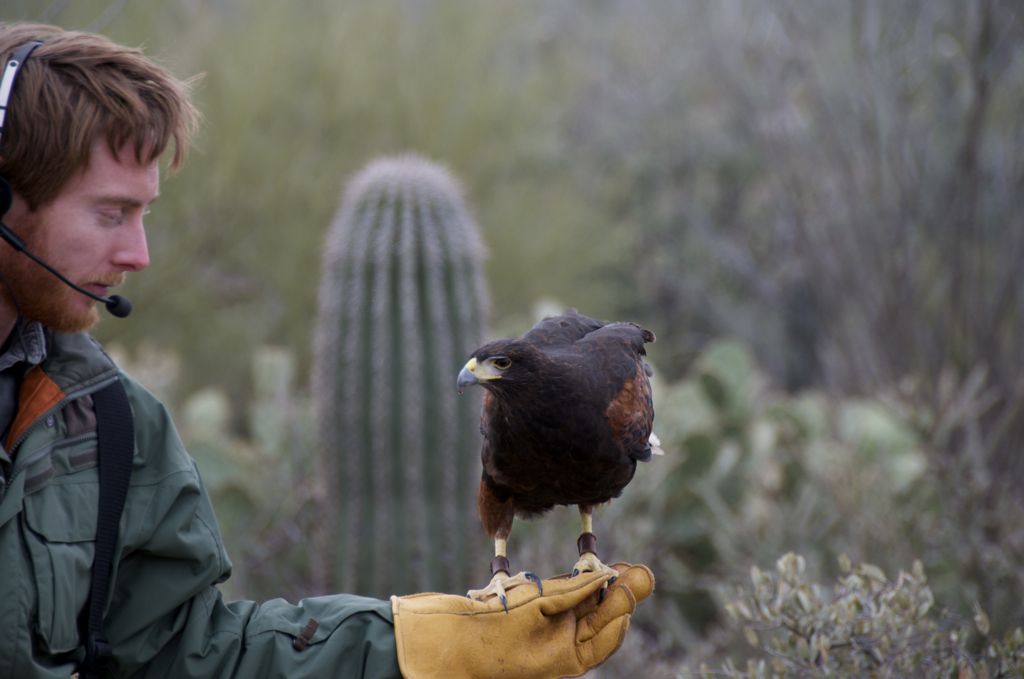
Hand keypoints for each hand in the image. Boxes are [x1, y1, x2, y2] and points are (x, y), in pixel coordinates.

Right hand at [390, 562, 653, 678]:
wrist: (445, 638)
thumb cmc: (490, 629)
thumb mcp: (538, 607)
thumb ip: (574, 590)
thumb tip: (609, 577)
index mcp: (571, 658)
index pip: (611, 628)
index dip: (624, 600)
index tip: (632, 573)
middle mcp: (562, 648)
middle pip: (600, 617)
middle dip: (616, 592)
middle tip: (633, 570)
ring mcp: (546, 634)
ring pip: (580, 608)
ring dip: (594, 587)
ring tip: (613, 568)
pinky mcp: (529, 620)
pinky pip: (558, 603)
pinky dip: (571, 588)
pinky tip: (582, 575)